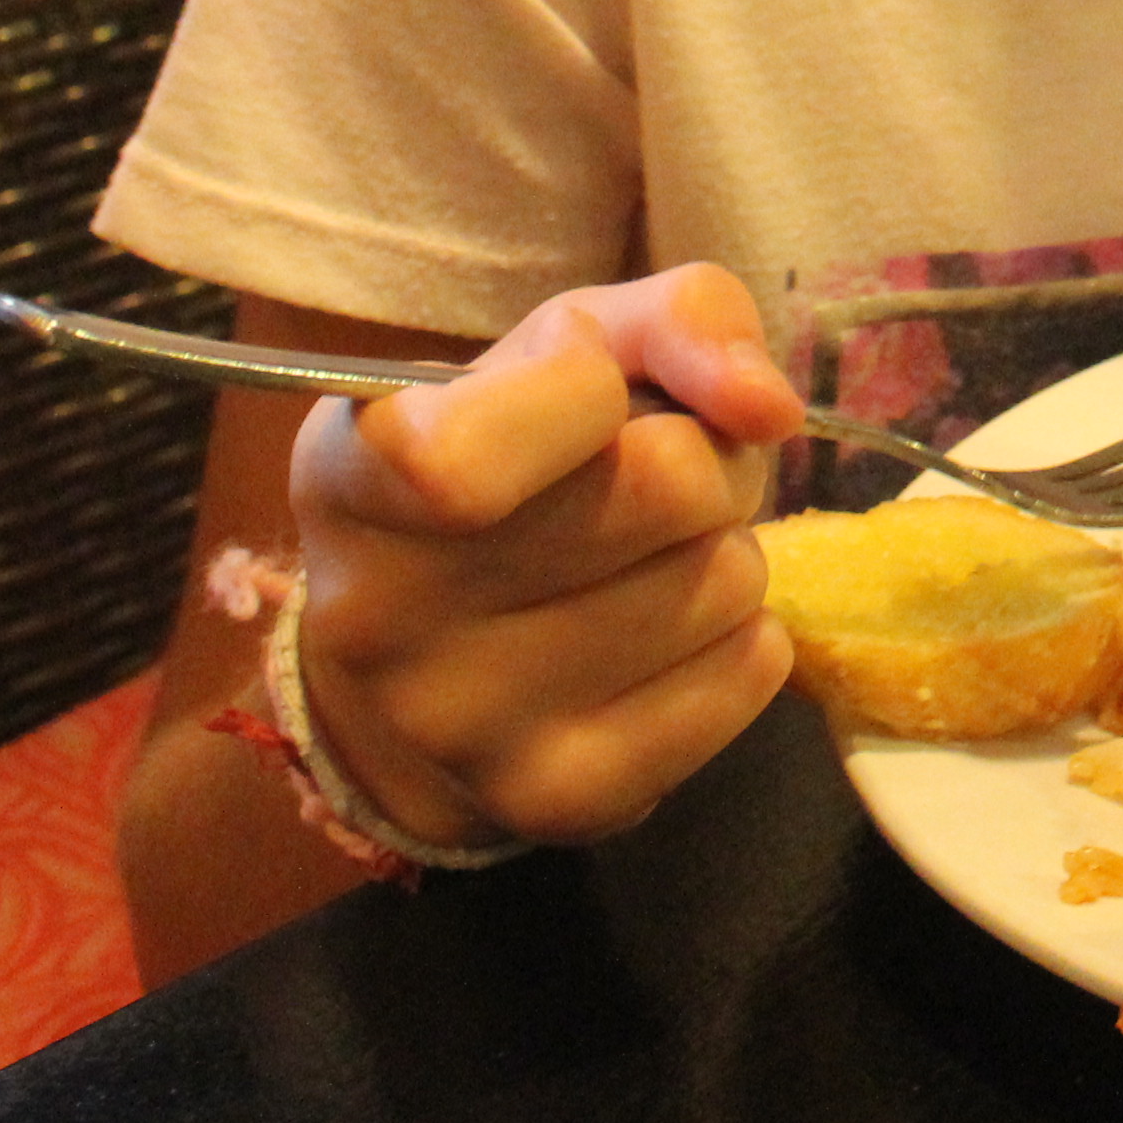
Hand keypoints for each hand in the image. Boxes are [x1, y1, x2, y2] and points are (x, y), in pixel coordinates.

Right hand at [282, 266, 807, 856]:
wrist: (413, 682)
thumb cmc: (506, 470)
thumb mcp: (565, 346)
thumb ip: (679, 319)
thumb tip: (768, 408)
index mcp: (354, 474)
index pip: (500, 432)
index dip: (589, 387)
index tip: (586, 390)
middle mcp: (384, 617)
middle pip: (670, 484)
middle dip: (698, 459)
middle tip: (650, 477)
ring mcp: (468, 728)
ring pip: (725, 580)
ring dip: (719, 549)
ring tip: (646, 560)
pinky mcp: (560, 803)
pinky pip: (751, 674)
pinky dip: (740, 636)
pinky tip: (664, 634)